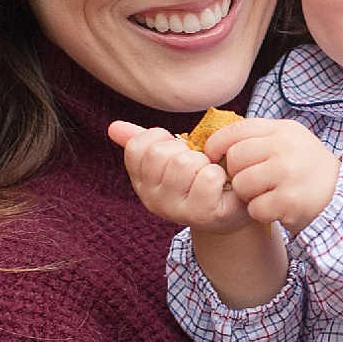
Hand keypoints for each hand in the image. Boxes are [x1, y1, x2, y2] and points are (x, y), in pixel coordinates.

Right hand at [108, 121, 250, 234]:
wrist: (229, 210)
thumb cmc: (197, 177)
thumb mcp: (169, 157)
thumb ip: (142, 141)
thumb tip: (113, 127)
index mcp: (141, 181)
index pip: (136, 147)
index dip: (161, 139)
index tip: (176, 150)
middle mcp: (151, 198)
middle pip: (158, 154)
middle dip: (184, 150)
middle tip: (196, 164)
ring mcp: (174, 210)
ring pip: (183, 163)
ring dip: (202, 162)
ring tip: (206, 174)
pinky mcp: (201, 214)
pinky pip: (207, 177)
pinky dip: (218, 174)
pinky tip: (219, 185)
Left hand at [204, 117, 341, 235]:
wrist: (341, 196)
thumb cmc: (307, 169)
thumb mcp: (289, 141)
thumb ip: (258, 137)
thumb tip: (216, 142)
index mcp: (284, 129)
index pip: (237, 130)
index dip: (217, 144)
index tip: (212, 157)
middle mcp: (286, 147)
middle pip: (235, 159)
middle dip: (236, 174)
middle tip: (250, 181)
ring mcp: (288, 174)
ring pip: (242, 185)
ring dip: (248, 195)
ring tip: (266, 194)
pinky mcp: (290, 201)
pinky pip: (255, 208)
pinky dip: (261, 212)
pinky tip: (276, 208)